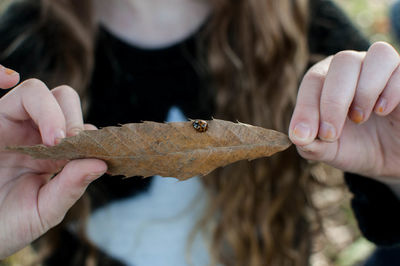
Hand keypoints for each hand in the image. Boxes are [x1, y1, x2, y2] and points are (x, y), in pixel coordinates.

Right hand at [0, 69, 106, 258]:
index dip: (91, 138)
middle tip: (69, 146)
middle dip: (72, 118)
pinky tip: (14, 90)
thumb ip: (70, 187)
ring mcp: (12, 125)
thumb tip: (101, 163)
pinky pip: (11, 95)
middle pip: (64, 100)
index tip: (96, 154)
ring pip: (37, 91)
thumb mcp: (43, 211)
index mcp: (55, 155)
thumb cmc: (5, 224)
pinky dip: (4, 77)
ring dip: (51, 111)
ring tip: (54, 141)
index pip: (82, 130)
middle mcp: (35, 134)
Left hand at [289, 42, 399, 181]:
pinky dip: (390, 91)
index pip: (313, 80)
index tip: (303, 136)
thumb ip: (312, 145)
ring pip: (377, 55)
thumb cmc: (357, 147)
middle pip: (342, 62)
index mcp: (328, 78)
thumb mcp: (331, 151)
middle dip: (332, 101)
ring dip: (365, 90)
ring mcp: (383, 69)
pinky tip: (382, 112)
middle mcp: (355, 67)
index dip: (306, 107)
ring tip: (359, 119)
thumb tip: (300, 138)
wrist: (392, 158)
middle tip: (330, 135)